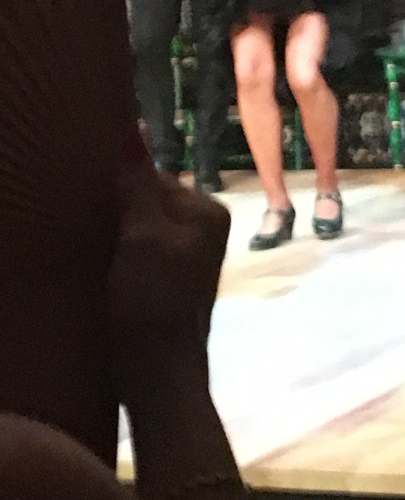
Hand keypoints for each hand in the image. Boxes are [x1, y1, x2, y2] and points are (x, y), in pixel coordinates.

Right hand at [109, 155, 229, 357]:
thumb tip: (132, 128)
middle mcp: (206, 227)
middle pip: (150, 200)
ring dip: (120, 235)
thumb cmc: (155, 302)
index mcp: (208, 210)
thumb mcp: (142, 237)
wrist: (159, 376)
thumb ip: (137, 184)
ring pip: (143, 227)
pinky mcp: (171, 279)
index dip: (123, 189)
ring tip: (103, 254)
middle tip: (98, 232)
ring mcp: (190, 255)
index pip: (155, 177)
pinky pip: (143, 251)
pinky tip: (110, 271)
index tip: (97, 205)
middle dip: (122, 211)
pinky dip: (124, 256)